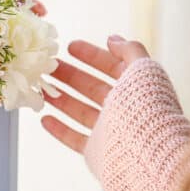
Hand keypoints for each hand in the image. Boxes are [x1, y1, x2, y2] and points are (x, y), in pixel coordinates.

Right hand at [42, 35, 149, 153]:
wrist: (147, 152)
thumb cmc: (148, 108)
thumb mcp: (144, 69)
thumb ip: (130, 50)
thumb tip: (113, 39)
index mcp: (136, 89)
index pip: (112, 67)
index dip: (93, 55)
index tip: (70, 46)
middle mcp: (123, 109)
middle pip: (92, 88)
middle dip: (71, 75)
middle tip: (49, 66)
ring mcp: (109, 130)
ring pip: (80, 111)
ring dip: (61, 98)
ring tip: (41, 87)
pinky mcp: (98, 150)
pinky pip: (75, 138)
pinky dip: (59, 129)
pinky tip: (45, 119)